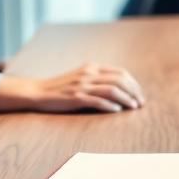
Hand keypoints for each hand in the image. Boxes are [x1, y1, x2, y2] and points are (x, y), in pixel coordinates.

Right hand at [0, 62, 145, 113]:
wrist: (38, 92)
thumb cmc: (62, 88)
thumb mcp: (82, 77)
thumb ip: (98, 79)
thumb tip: (121, 89)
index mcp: (92, 67)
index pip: (121, 73)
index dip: (134, 84)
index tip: (140, 95)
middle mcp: (89, 74)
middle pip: (120, 80)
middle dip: (134, 91)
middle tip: (141, 103)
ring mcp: (82, 85)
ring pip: (112, 90)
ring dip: (126, 99)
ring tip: (133, 107)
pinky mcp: (75, 97)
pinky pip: (97, 101)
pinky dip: (110, 106)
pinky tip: (117, 111)